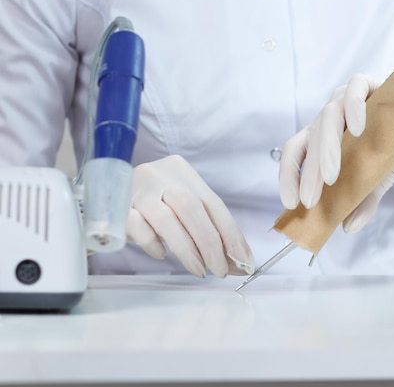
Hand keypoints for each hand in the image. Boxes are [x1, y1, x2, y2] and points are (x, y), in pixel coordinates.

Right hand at [127, 155, 254, 277]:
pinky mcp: (115, 207)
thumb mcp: (178, 206)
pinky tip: (162, 255)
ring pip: (166, 219)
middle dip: (211, 244)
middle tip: (221, 269)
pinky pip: (137, 228)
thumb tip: (235, 259)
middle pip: (192, 208)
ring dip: (188, 250)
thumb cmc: (150, 203)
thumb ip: (205, 226)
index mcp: (182, 171)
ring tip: (199, 270)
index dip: (231, 233)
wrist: (103, 193)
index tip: (243, 259)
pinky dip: (153, 244)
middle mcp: (159, 175)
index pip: (213, 203)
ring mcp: (135, 189)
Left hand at [279, 55, 393, 232]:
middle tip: (310, 200)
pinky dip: (354, 108)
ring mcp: (348, 95)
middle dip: (307, 173)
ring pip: (328, 116)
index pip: (296, 152)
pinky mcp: (371, 82)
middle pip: (310, 140)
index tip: (292, 203)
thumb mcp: (381, 174)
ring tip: (330, 177)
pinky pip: (356, 88)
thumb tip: (349, 227)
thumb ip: (365, 197)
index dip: (289, 176)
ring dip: (327, 149)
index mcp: (326, 135)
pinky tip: (358, 130)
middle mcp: (332, 114)